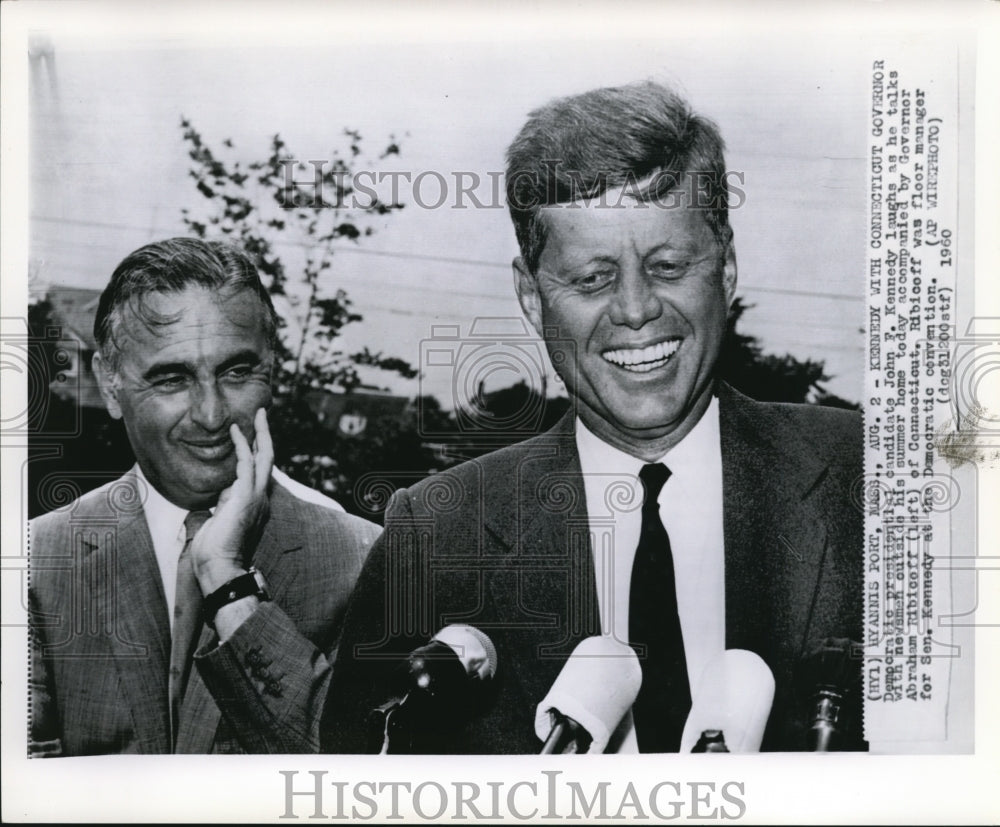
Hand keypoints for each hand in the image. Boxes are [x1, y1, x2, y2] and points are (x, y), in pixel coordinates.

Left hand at [190, 408, 272, 594]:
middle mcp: (262, 497)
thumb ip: (223, 503)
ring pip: (265, 457)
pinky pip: (247, 463)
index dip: (258, 452)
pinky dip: (242, 445)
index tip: (253, 435)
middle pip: (269, 459)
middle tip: (263, 415)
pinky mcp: (246, 495)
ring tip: (258, 415)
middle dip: (266, 436)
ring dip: (261, 433)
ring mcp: (256, 496)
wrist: (220, 568)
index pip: (260, 472)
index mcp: (256, 504)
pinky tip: (236, 431)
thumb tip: (221, 490)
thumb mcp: (219, 520)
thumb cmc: (215, 551)